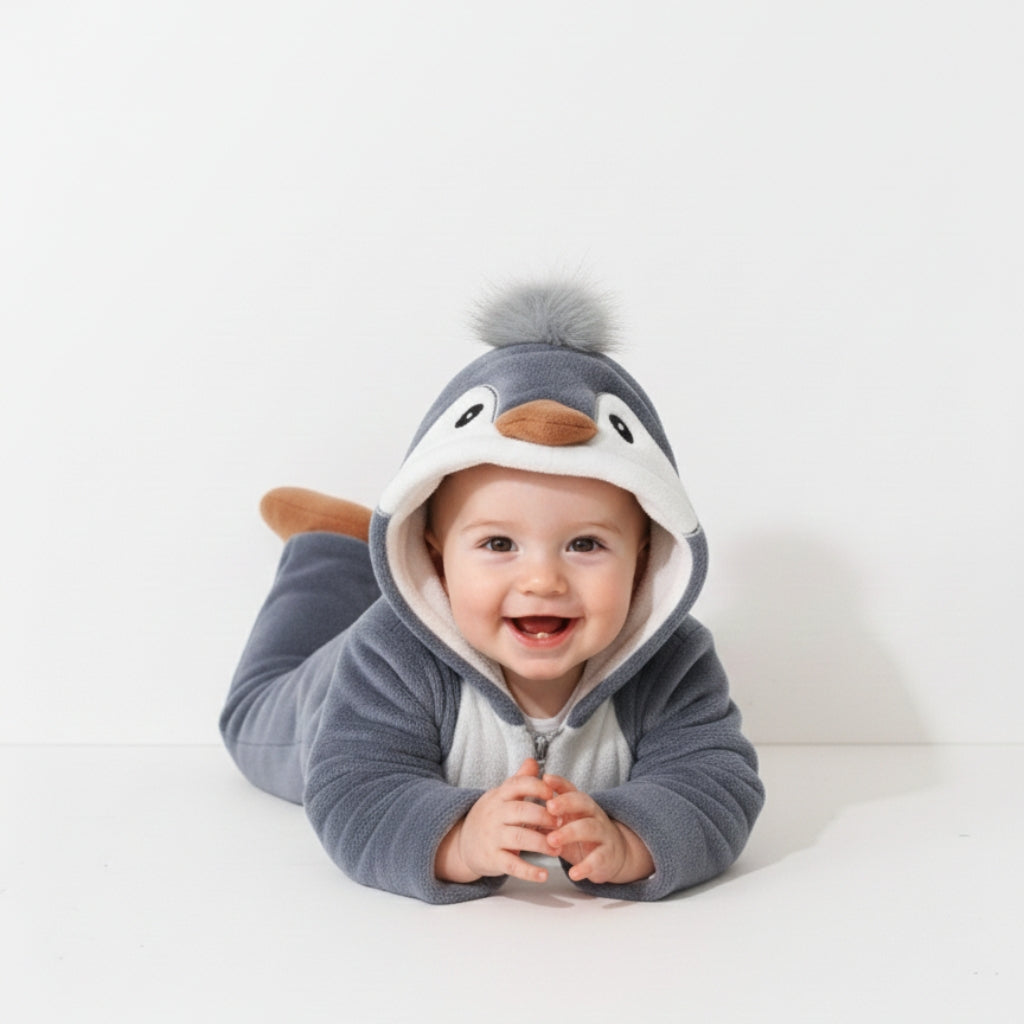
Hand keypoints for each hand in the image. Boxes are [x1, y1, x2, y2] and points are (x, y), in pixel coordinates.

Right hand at [435, 759, 556, 883]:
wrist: (462, 843)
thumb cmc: (491, 817)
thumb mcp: (502, 796)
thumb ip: (519, 780)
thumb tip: (532, 761)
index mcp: (500, 796)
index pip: (518, 785)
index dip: (537, 787)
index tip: (554, 793)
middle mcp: (495, 815)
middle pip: (521, 811)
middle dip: (544, 816)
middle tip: (562, 823)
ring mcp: (493, 837)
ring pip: (519, 838)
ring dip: (541, 843)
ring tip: (558, 849)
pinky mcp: (493, 859)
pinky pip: (512, 865)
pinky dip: (528, 871)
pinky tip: (543, 875)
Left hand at [543, 774, 654, 884]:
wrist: (613, 854)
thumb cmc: (581, 836)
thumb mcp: (564, 823)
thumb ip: (545, 815)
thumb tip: (518, 806)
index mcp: (580, 805)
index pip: (570, 789)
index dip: (559, 783)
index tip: (545, 778)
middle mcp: (593, 815)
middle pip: (582, 802)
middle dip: (566, 803)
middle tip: (549, 807)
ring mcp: (602, 834)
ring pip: (589, 828)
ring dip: (570, 833)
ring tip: (552, 840)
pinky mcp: (607, 855)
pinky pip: (598, 859)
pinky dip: (586, 866)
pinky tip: (574, 873)